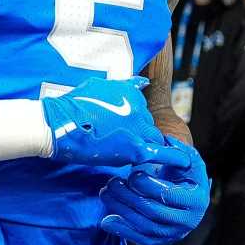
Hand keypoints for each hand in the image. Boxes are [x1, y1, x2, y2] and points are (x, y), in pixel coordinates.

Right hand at [41, 77, 188, 167]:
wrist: (59, 123)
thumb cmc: (73, 105)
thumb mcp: (100, 85)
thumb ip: (125, 85)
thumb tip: (143, 82)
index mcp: (132, 93)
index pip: (142, 111)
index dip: (133, 122)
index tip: (124, 129)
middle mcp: (139, 108)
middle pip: (148, 126)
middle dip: (139, 134)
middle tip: (122, 143)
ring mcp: (138, 127)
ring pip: (153, 139)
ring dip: (147, 146)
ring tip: (137, 154)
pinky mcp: (135, 148)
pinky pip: (161, 154)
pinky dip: (173, 158)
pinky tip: (184, 163)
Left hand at [99, 136, 209, 244]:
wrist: (185, 194)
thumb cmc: (183, 172)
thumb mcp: (187, 159)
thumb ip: (178, 150)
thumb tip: (165, 140)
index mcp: (196, 199)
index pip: (167, 195)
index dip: (147, 185)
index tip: (132, 173)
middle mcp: (188, 222)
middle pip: (153, 212)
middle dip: (128, 197)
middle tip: (112, 183)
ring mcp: (174, 234)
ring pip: (144, 226)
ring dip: (121, 211)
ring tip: (105, 194)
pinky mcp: (161, 242)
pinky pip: (141, 240)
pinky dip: (122, 231)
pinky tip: (106, 221)